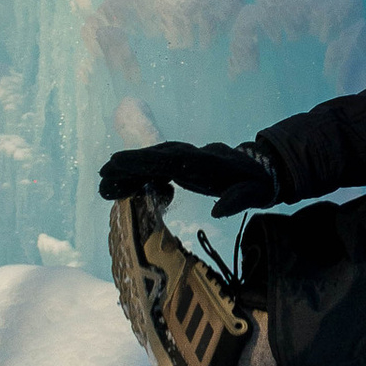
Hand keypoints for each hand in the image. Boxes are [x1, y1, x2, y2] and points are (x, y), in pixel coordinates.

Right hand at [96, 140, 282, 212]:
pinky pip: (157, 169)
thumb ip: (240, 199)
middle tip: (103, 173)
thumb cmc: (258, 183)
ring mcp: (187, 159)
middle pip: (157, 157)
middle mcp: (193, 156)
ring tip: (104, 183)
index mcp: (209, 162)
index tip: (121, 162)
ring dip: (130, 170)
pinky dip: (139, 176)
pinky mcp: (183, 166)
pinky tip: (122, 188)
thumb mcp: (257, 192)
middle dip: (130, 164)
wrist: (262, 169)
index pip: (173, 160)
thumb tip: (220, 210)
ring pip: (154, 161)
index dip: (147, 161)